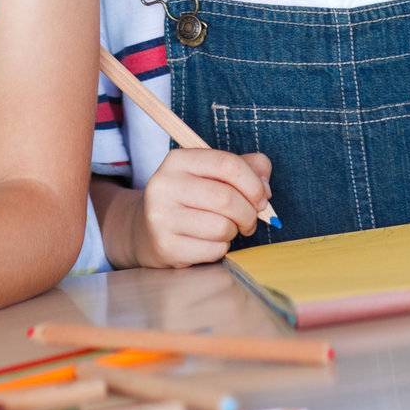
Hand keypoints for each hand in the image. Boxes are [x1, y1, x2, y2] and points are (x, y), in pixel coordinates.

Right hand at [134, 150, 272, 267]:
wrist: (145, 231)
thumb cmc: (189, 200)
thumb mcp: (210, 175)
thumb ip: (243, 167)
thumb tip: (265, 182)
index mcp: (178, 160)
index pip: (227, 164)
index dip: (253, 183)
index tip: (262, 197)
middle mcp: (165, 185)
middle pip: (227, 198)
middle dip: (248, 213)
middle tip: (249, 220)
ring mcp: (161, 217)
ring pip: (222, 227)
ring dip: (233, 232)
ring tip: (225, 229)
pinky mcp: (166, 246)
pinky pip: (213, 250)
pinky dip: (220, 249)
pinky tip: (208, 243)